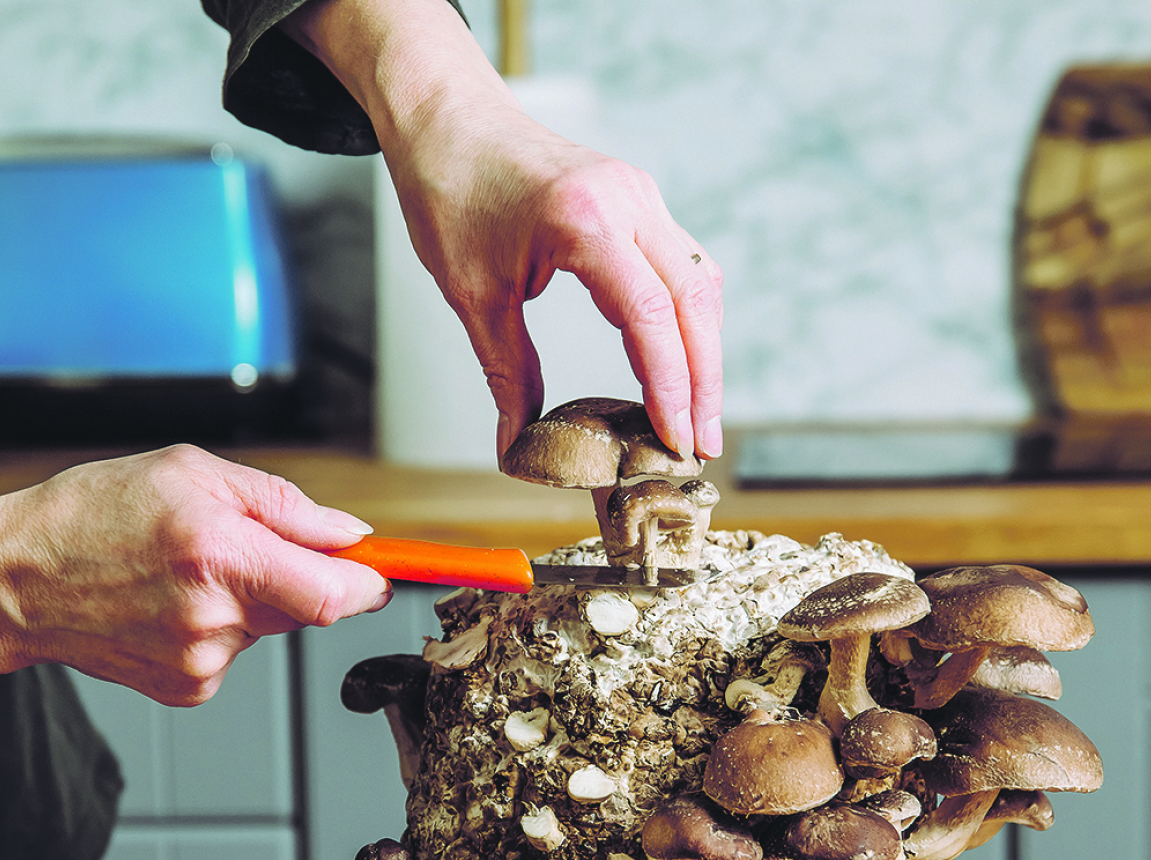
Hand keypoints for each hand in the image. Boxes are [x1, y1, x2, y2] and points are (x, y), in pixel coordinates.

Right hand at [0, 446, 389, 741]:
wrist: (15, 582)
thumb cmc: (93, 513)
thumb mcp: (191, 472)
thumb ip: (283, 506)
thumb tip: (352, 538)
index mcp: (218, 552)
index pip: (333, 593)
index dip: (372, 584)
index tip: (394, 572)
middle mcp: (213, 616)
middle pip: (306, 606)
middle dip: (295, 573)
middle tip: (239, 544)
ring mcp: (199, 662)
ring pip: (269, 625)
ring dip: (250, 597)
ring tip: (182, 571)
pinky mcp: (187, 689)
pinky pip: (236, 650)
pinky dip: (220, 624)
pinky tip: (167, 605)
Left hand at [280, 0, 722, 462]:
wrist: (447, 121)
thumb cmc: (449, 192)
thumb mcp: (470, 294)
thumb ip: (506, 371)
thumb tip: (519, 444)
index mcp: (584, 220)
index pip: (650, 315)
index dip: (670, 385)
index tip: (675, 439)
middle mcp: (627, 201)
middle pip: (693, 301)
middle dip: (703, 380)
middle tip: (701, 447)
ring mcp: (639, 195)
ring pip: (697, 282)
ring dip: (702, 352)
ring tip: (696, 418)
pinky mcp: (637, 199)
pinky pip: (680, 265)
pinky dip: (685, 320)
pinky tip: (677, 364)